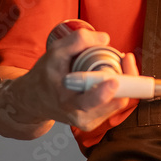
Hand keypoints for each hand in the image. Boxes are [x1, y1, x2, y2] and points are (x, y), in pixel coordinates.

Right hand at [0, 25, 131, 137]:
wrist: (34, 99)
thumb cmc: (45, 75)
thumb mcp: (55, 52)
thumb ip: (78, 40)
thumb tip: (105, 39)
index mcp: (67, 100)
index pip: (92, 100)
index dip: (108, 89)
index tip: (116, 77)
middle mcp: (80, 115)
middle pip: (116, 101)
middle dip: (126, 78)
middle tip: (126, 59)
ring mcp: (89, 121)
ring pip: (120, 100)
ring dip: (122, 82)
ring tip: (112, 67)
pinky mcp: (96, 121)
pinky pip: (116, 103)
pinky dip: (117, 89)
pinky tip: (107, 78)